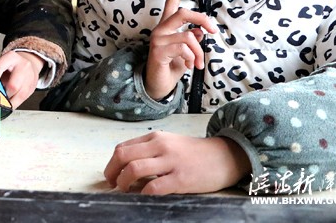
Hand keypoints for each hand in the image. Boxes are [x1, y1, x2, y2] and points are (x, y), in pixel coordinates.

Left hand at [0, 51, 43, 107]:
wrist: (29, 63)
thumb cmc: (12, 65)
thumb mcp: (2, 64)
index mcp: (11, 58)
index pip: (1, 66)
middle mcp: (23, 66)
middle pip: (13, 85)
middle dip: (4, 94)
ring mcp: (30, 78)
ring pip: (20, 95)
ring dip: (9, 101)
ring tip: (1, 103)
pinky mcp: (33, 88)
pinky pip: (23, 99)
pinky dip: (14, 103)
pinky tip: (8, 104)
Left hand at [104, 132, 250, 193]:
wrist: (224, 156)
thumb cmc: (194, 153)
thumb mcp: (169, 143)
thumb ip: (149, 150)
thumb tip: (125, 166)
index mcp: (154, 137)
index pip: (122, 148)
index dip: (111, 163)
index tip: (110, 175)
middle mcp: (160, 146)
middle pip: (123, 156)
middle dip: (111, 172)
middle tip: (112, 184)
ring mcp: (170, 162)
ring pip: (134, 169)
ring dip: (123, 182)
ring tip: (124, 190)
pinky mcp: (181, 178)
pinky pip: (154, 187)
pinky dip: (143, 193)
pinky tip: (143, 197)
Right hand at [144, 0, 216, 99]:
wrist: (159, 84)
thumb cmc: (172, 66)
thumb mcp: (186, 52)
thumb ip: (191, 39)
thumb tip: (200, 32)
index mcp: (167, 27)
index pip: (170, 5)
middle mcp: (160, 29)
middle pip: (183, 13)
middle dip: (202, 19)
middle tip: (213, 31)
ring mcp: (158, 39)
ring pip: (188, 36)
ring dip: (199, 52)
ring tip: (198, 64)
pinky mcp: (158, 50)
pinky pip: (183, 49)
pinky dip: (191, 58)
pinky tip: (189, 66)